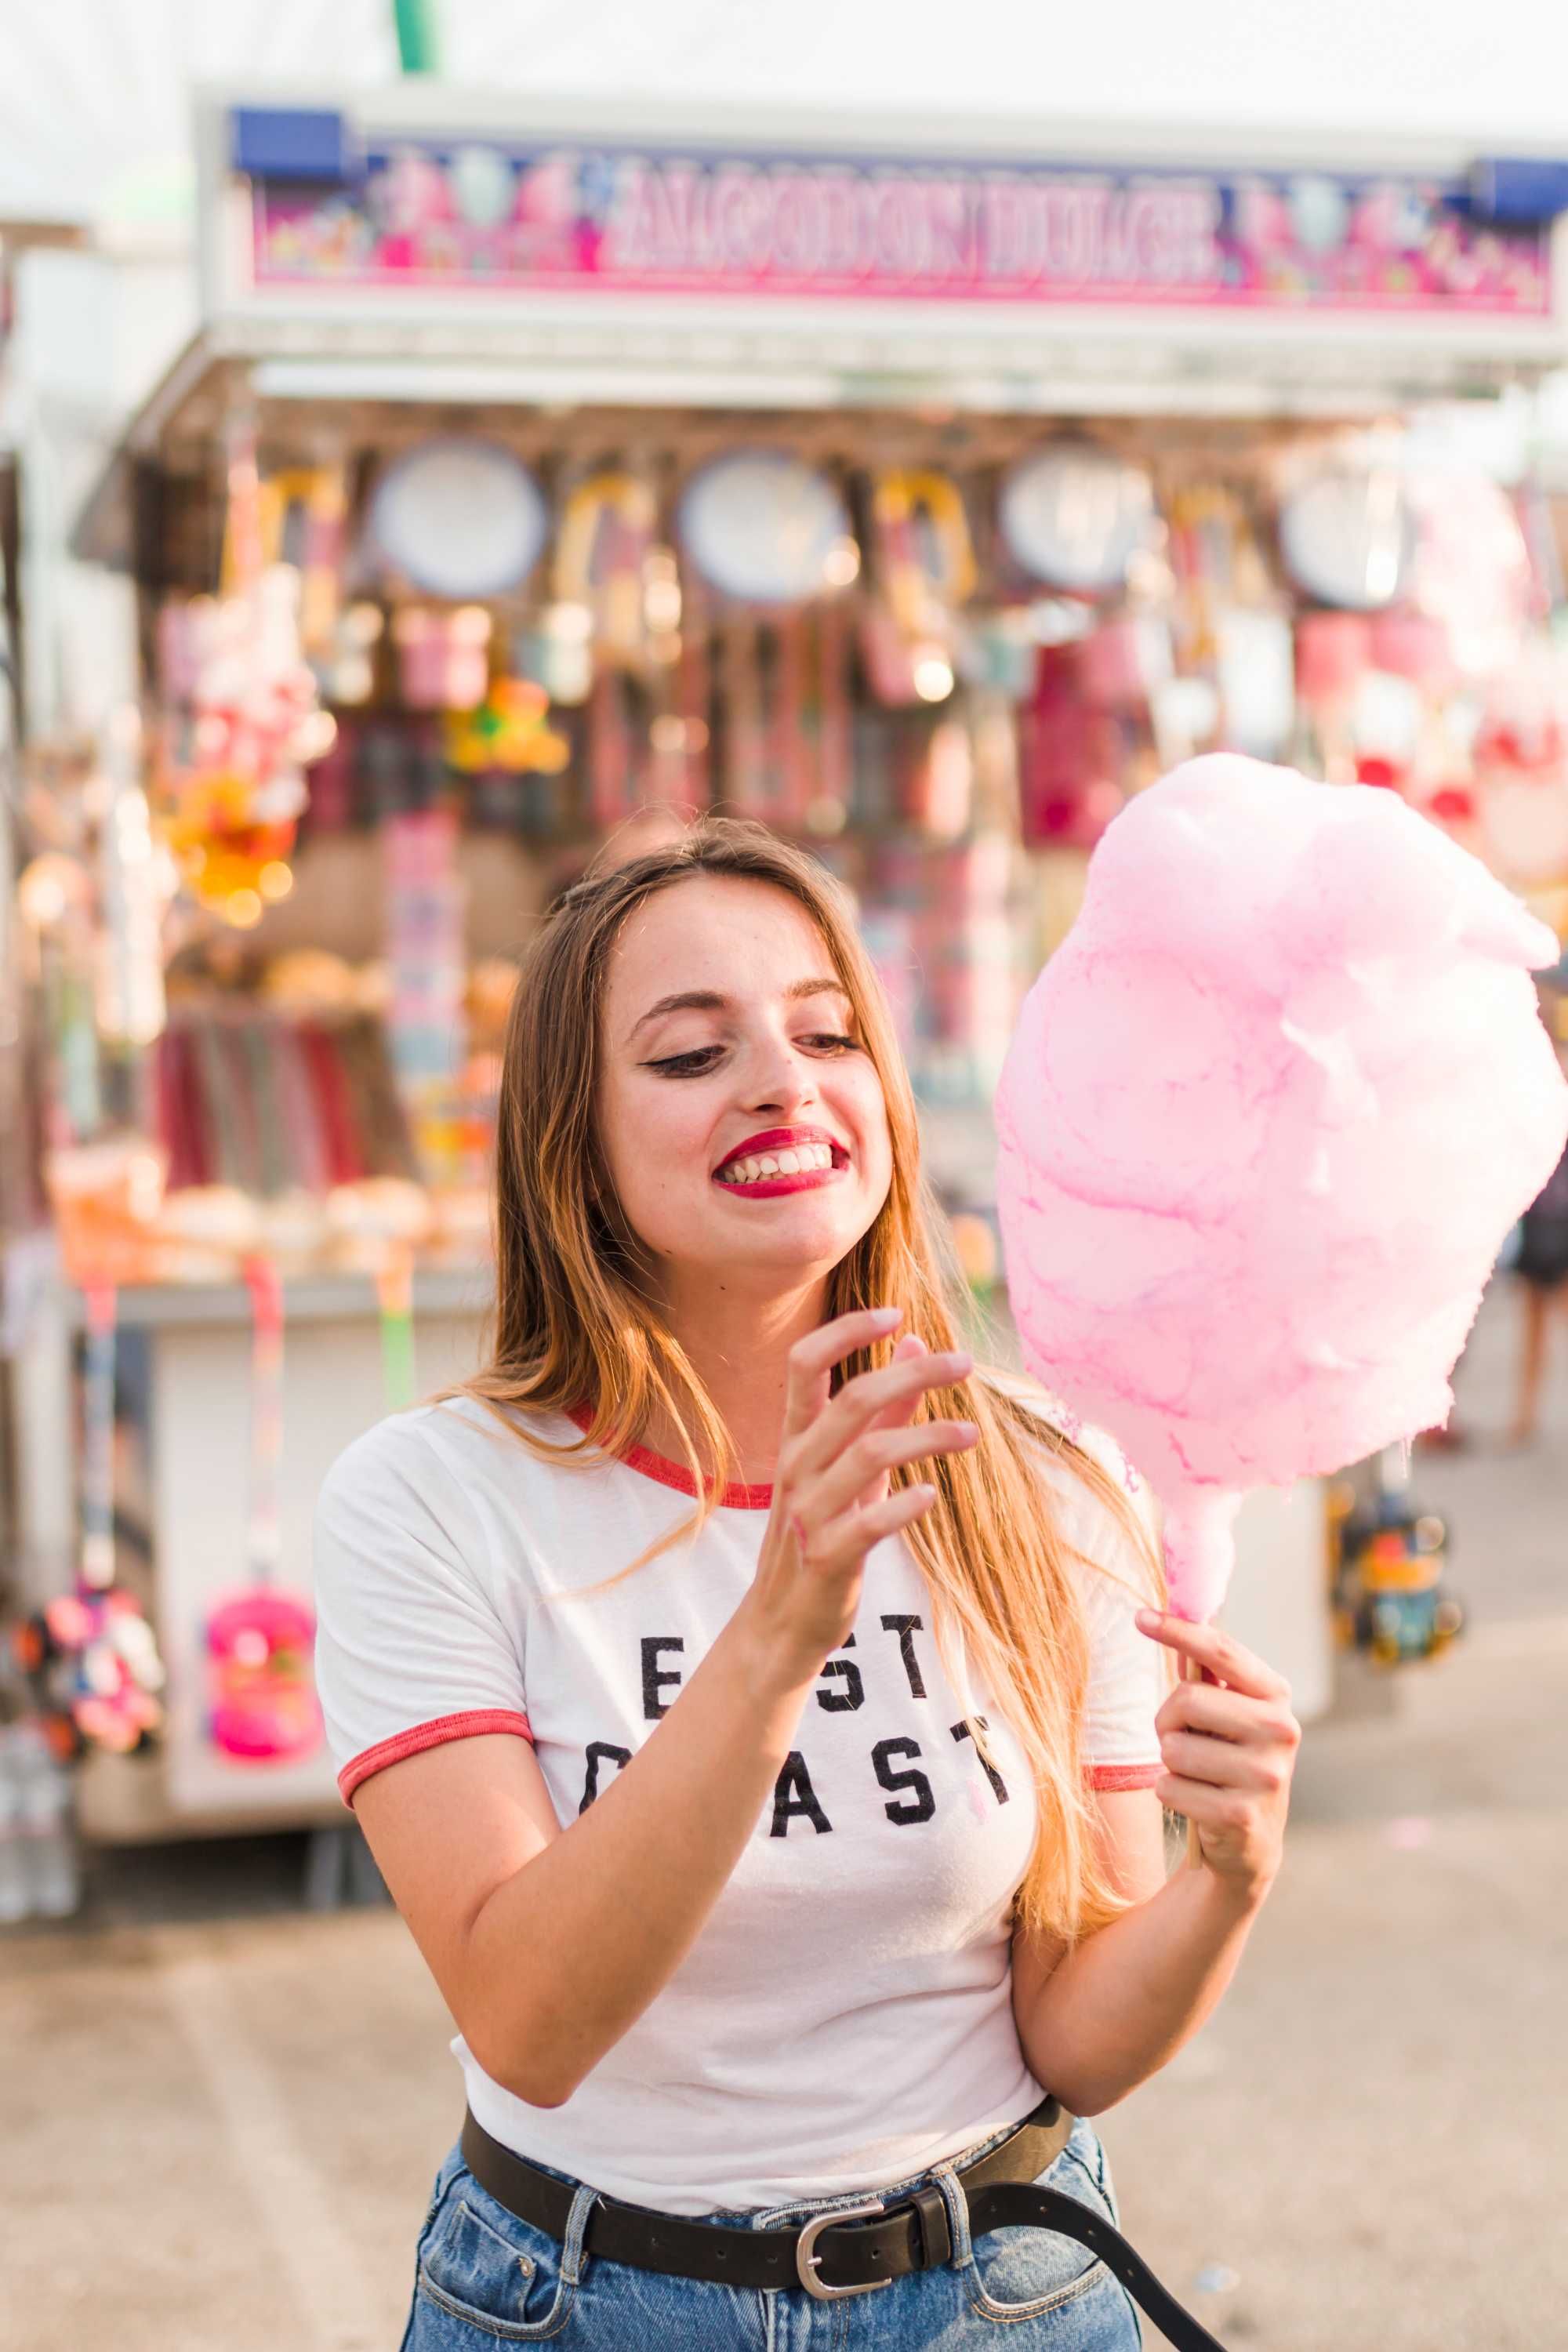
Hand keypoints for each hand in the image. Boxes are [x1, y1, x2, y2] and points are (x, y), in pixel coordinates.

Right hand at [741, 1306, 978, 1683]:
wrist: (782, 1624)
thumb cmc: (821, 1534)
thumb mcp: (850, 1468)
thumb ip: (883, 1408)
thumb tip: (913, 1341)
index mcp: (796, 1439)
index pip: (804, 1363)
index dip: (846, 1331)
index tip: (896, 1314)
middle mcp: (796, 1467)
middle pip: (851, 1400)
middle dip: (912, 1374)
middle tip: (964, 1363)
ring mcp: (808, 1513)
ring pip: (868, 1454)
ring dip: (926, 1436)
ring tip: (971, 1432)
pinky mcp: (827, 1557)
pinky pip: (867, 1523)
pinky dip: (903, 1505)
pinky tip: (931, 1495)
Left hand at [1135, 1611, 1301, 1908]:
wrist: (1248, 1843)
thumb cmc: (1228, 1762)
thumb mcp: (1227, 1715)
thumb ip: (1206, 1674)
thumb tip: (1170, 1617)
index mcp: (1276, 1696)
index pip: (1222, 1651)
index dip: (1178, 1630)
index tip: (1140, 1617)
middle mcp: (1281, 1731)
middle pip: (1186, 1699)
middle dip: (1168, 1720)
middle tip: (1182, 1738)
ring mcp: (1266, 1775)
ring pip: (1173, 1748)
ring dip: (1170, 1762)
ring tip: (1197, 1774)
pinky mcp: (1241, 1814)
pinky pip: (1169, 1787)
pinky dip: (1170, 1793)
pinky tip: (1197, 1803)